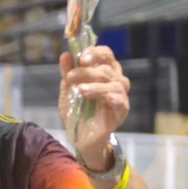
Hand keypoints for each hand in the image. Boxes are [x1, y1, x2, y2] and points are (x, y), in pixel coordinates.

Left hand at [59, 46, 130, 169]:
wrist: (80, 136)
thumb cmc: (77, 110)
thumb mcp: (68, 91)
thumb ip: (68, 73)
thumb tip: (65, 55)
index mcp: (105, 71)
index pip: (106, 54)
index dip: (95, 52)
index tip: (81, 57)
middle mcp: (116, 80)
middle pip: (107, 69)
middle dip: (87, 71)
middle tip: (70, 77)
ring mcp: (120, 95)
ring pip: (114, 84)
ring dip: (96, 85)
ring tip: (80, 90)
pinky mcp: (122, 110)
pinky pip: (121, 101)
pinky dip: (113, 98)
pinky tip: (105, 98)